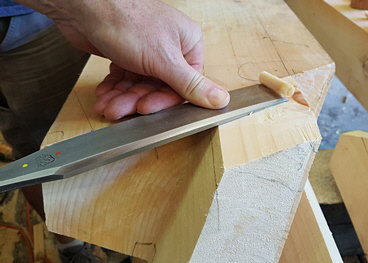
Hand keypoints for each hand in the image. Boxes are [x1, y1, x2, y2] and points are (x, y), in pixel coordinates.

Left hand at [41, 0, 229, 119]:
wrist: (84, 6)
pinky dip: (114, 88)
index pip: (185, 83)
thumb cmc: (126, 20)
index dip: (164, 99)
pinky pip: (124, 78)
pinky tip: (104, 95)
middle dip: (135, 99)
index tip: (147, 110)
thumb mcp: (164, 59)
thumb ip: (191, 84)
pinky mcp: (125, 52)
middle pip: (159, 86)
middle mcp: (169, 46)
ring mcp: (146, 49)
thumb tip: (222, 100)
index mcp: (187, 43)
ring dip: (122, 97)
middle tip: (119, 110)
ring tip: (107, 105)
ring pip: (139, 84)